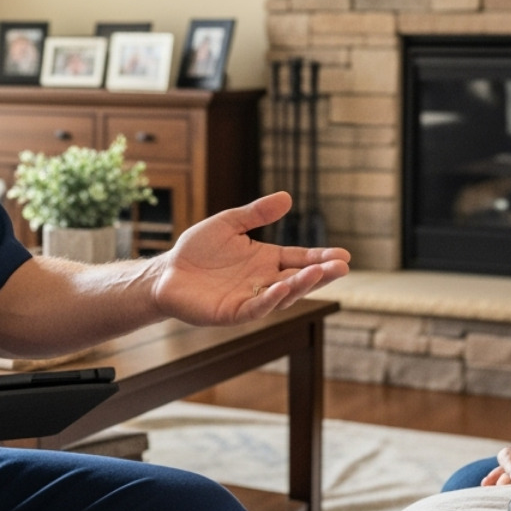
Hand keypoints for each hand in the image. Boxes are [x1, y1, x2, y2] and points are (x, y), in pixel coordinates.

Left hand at [150, 191, 349, 325]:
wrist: (166, 273)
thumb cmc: (197, 249)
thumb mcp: (229, 223)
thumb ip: (256, 213)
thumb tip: (288, 197)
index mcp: (266, 260)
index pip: (300, 259)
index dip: (321, 258)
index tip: (344, 255)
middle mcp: (263, 281)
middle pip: (298, 278)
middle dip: (321, 273)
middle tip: (343, 267)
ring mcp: (250, 298)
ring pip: (282, 294)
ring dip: (301, 285)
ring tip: (319, 273)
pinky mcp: (232, 312)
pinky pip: (256, 307)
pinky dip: (270, 299)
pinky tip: (282, 287)